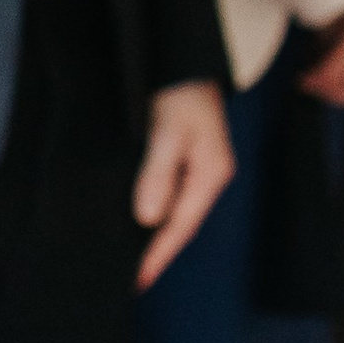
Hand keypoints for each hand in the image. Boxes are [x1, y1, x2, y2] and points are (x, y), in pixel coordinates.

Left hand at [133, 79, 235, 287]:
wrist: (184, 60)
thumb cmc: (178, 92)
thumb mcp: (167, 132)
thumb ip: (157, 174)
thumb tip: (147, 218)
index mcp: (210, 174)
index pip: (180, 226)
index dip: (158, 255)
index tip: (138, 280)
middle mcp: (208, 176)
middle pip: (180, 224)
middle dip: (158, 253)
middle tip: (132, 282)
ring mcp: (200, 168)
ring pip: (175, 212)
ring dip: (155, 236)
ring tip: (133, 262)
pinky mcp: (187, 158)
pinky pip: (171, 195)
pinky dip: (155, 213)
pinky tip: (139, 223)